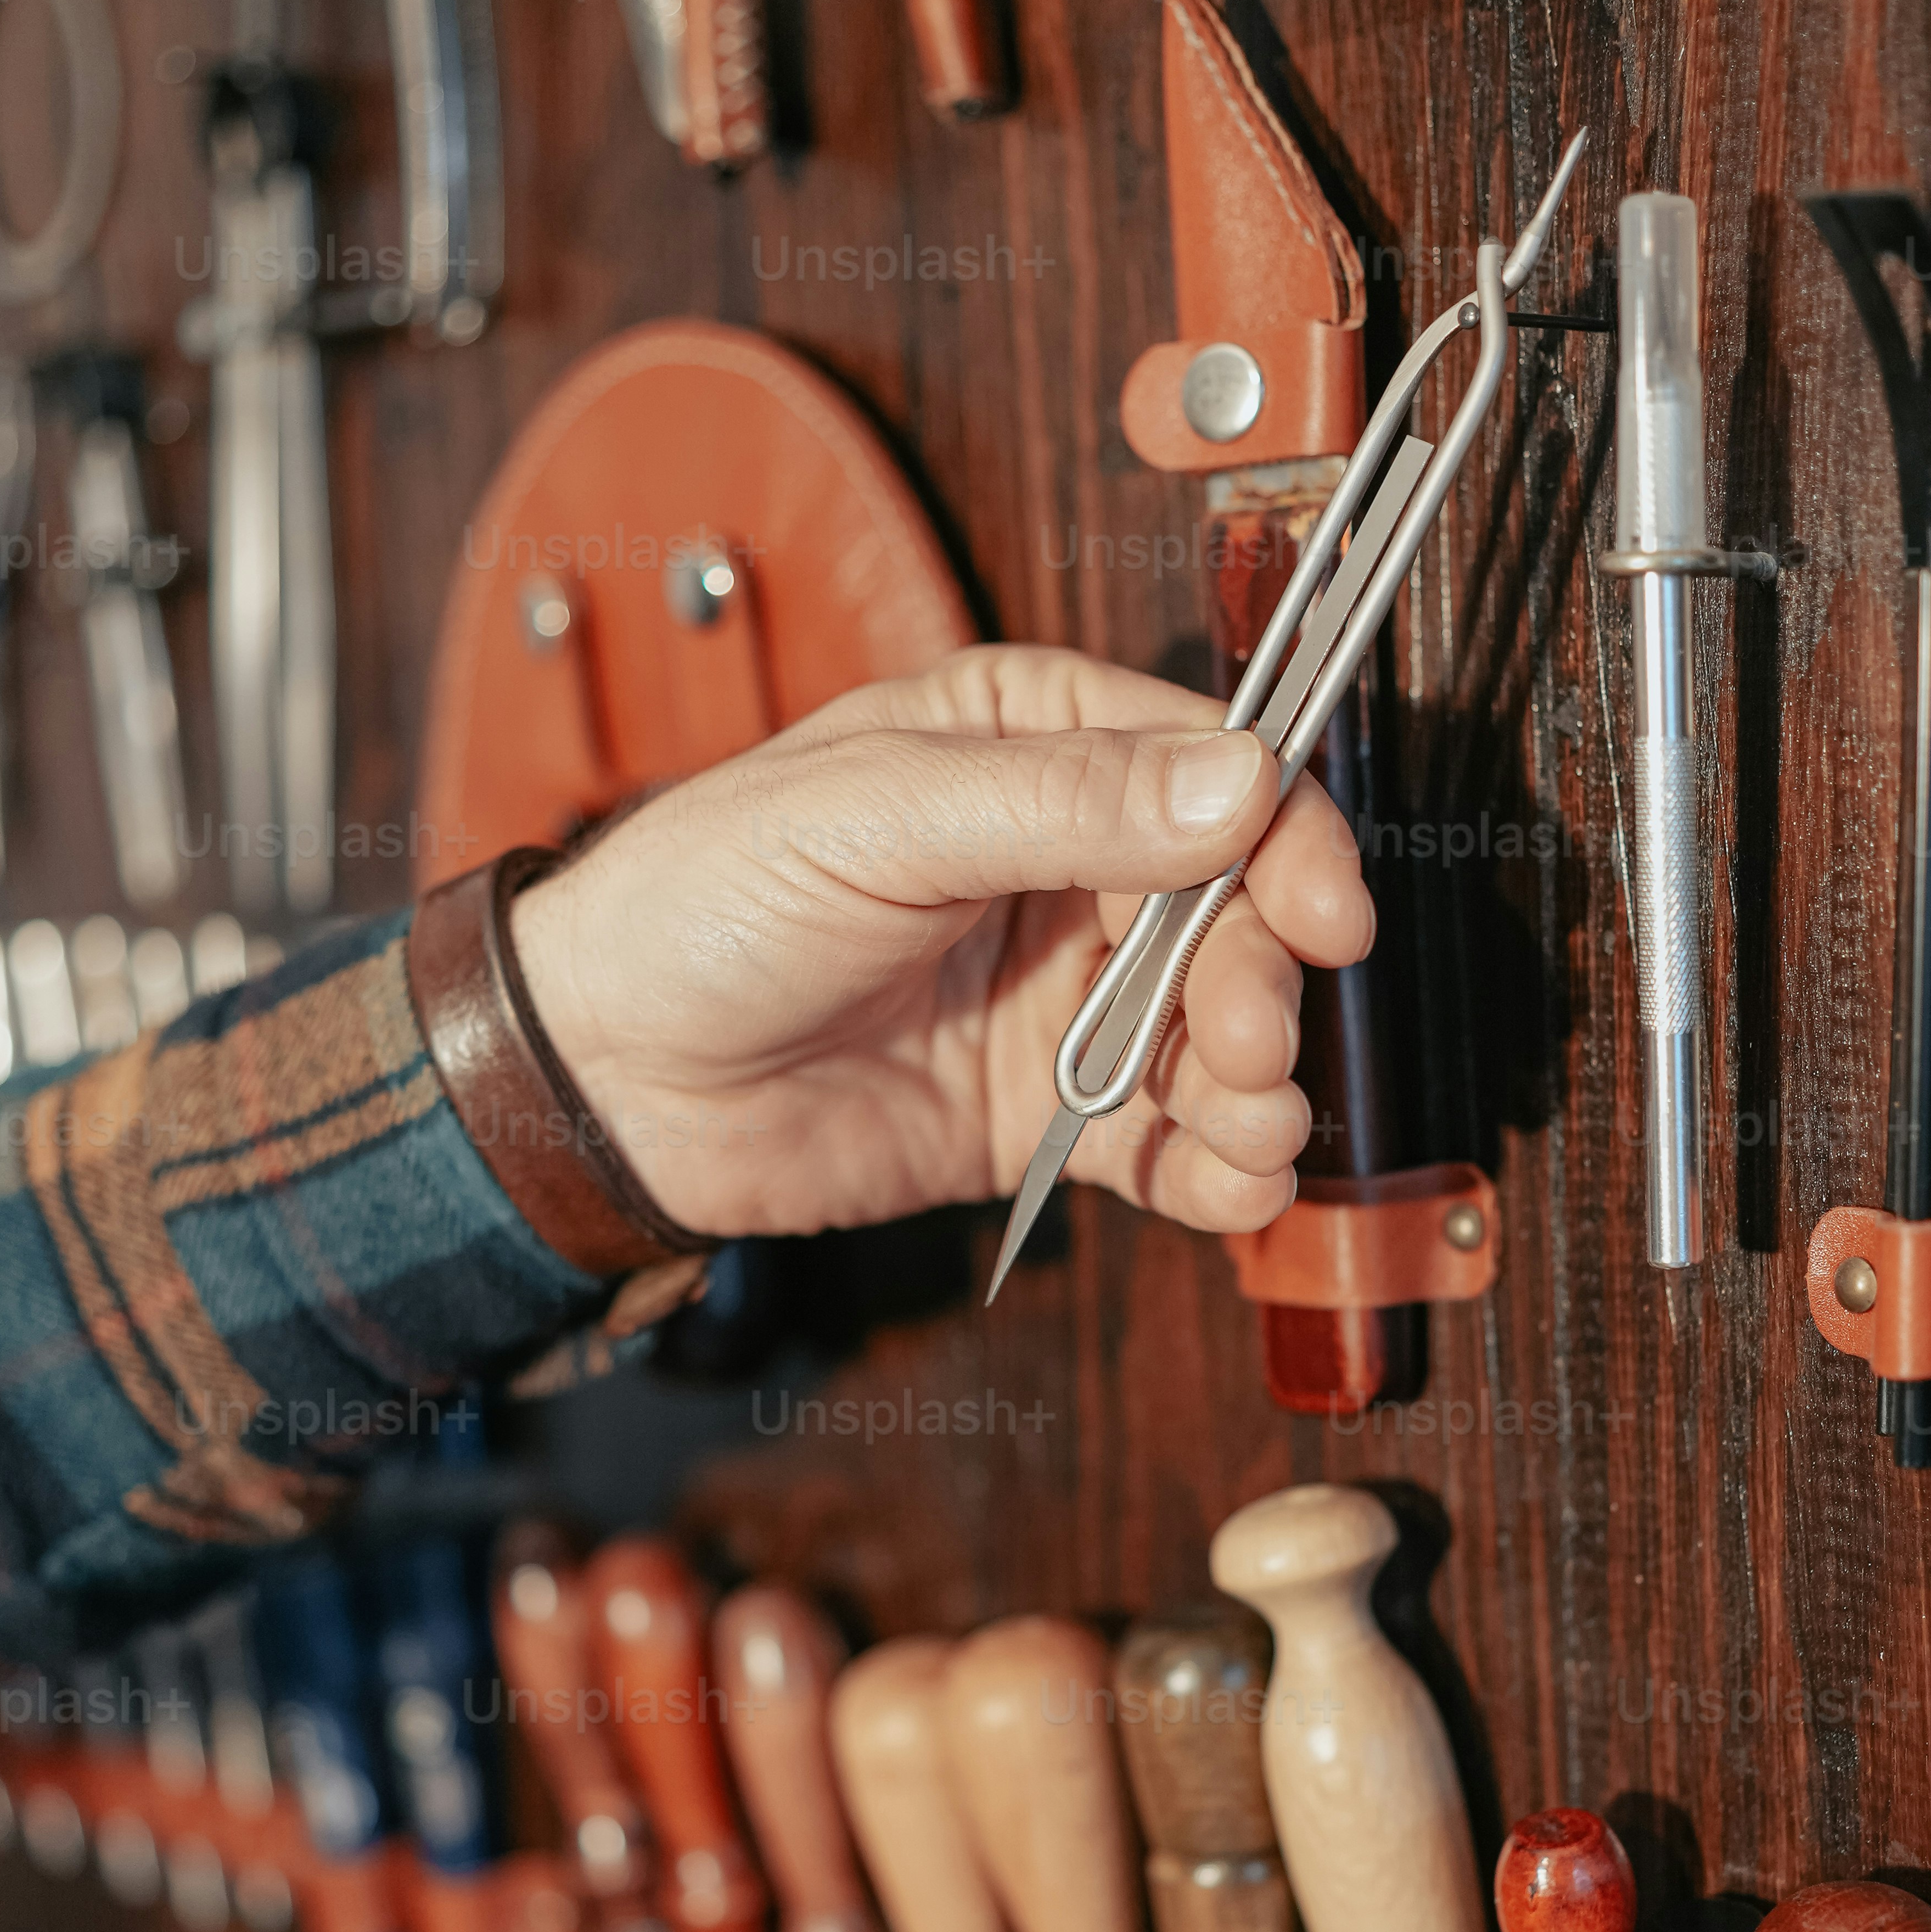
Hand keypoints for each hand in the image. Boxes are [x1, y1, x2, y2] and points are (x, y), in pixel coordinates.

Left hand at [510, 643, 1375, 1245]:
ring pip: (1218, 1035)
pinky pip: (1167, 1140)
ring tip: (1245, 1131)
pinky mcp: (1045, 1112)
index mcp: (1028, 742)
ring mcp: (1063, 992)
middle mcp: (1066, 861)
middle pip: (1238, 913)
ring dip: (1257, 1088)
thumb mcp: (878, 818)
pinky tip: (1232, 1189)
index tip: (1324, 915)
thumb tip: (1239, 780)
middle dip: (1264, 984)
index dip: (1287, 841)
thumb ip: (1066, 803)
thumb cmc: (702, 901)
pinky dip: (1217, 1170)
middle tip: (1245, 1044)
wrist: (606, 1074)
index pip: (1215, 771)